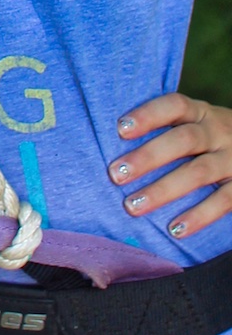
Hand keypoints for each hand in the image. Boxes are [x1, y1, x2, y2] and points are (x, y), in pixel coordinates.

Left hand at [108, 94, 231, 237]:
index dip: (148, 115)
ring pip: (198, 172)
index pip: (174, 105)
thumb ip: (167, 127)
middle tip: (116, 174)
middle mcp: (218, 132)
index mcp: (201, 112)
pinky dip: (198, 216)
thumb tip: (114, 140)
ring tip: (132, 206)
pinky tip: (174, 229)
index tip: (120, 129)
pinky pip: (223, 201)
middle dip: (148, 157)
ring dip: (163, 190)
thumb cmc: (211, 136)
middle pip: (182, 140)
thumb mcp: (197, 122)